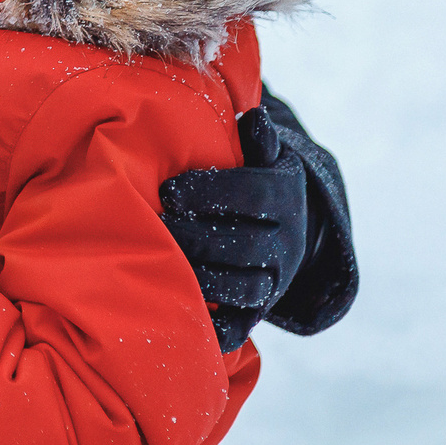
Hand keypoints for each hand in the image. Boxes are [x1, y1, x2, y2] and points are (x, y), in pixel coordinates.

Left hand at [159, 107, 306, 350]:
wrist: (289, 230)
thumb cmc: (258, 181)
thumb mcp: (267, 156)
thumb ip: (259, 140)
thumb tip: (255, 115)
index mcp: (286, 198)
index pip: (252, 195)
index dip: (210, 193)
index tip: (168, 191)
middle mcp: (287, 243)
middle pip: (244, 244)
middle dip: (196, 237)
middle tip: (156, 227)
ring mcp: (275, 281)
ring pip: (244, 286)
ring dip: (202, 278)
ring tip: (163, 264)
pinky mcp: (259, 311)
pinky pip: (241, 326)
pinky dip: (216, 329)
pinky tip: (183, 317)